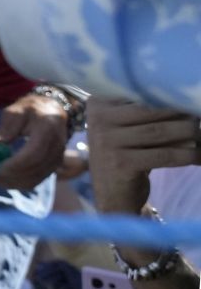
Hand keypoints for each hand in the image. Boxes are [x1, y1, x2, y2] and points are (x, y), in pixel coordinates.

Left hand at [0, 90, 71, 190]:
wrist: (53, 111)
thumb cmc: (31, 109)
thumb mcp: (16, 111)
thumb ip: (6, 128)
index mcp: (47, 129)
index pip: (33, 154)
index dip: (15, 164)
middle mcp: (57, 147)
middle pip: (35, 168)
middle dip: (13, 176)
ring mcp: (58, 158)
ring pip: (37, 177)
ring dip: (16, 182)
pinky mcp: (55, 165)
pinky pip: (39, 179)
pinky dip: (23, 183)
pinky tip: (8, 180)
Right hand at [87, 97, 200, 216]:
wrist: (112, 196)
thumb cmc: (126, 156)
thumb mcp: (129, 131)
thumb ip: (149, 117)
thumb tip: (187, 107)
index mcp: (99, 104)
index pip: (138, 93)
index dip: (166, 96)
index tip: (187, 100)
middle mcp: (98, 119)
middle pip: (150, 110)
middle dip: (181, 113)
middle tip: (199, 117)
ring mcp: (107, 141)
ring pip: (159, 131)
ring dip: (189, 133)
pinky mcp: (121, 163)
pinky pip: (163, 155)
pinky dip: (186, 155)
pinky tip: (199, 156)